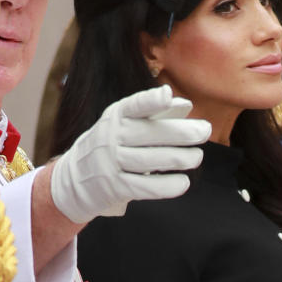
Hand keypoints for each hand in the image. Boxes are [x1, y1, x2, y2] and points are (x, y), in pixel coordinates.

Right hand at [50, 85, 210, 223]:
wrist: (76, 177)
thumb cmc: (113, 144)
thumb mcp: (125, 123)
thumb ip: (154, 113)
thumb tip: (184, 104)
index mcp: (116, 115)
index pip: (133, 106)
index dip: (150, 101)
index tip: (167, 95)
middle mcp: (110, 137)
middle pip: (149, 134)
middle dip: (181, 132)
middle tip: (205, 131)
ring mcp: (110, 163)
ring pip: (150, 161)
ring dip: (179, 159)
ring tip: (196, 157)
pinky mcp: (114, 187)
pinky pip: (145, 187)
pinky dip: (167, 186)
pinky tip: (183, 182)